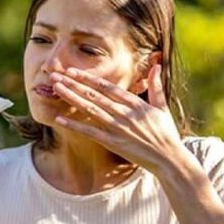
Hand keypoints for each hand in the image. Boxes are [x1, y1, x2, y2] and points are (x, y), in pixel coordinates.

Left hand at [48, 63, 193, 175]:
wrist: (168, 158)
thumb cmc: (166, 133)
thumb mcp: (162, 107)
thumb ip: (156, 86)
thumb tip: (156, 65)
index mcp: (134, 103)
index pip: (107, 87)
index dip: (88, 78)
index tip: (73, 70)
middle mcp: (124, 114)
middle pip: (94, 95)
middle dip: (73, 83)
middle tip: (55, 74)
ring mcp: (117, 128)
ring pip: (90, 110)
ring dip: (71, 98)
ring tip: (56, 88)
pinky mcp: (113, 143)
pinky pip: (90, 132)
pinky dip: (75, 125)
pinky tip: (59, 118)